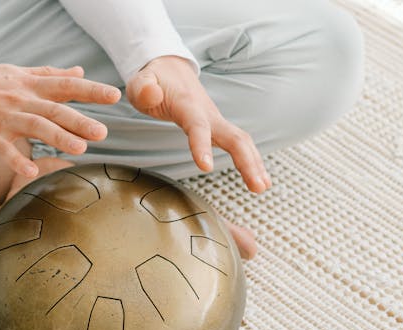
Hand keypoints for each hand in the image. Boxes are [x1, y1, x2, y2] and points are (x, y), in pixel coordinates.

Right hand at [0, 65, 120, 176]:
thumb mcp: (18, 73)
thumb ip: (50, 75)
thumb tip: (79, 71)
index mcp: (30, 85)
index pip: (66, 85)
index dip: (91, 90)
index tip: (114, 96)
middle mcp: (21, 100)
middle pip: (55, 109)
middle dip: (80, 121)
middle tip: (102, 133)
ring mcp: (5, 118)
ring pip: (35, 126)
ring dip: (58, 137)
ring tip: (80, 149)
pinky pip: (5, 150)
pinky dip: (17, 161)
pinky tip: (30, 172)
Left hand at [126, 56, 270, 192]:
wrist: (170, 68)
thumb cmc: (153, 80)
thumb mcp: (140, 82)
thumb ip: (143, 89)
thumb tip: (152, 95)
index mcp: (187, 105)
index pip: (197, 126)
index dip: (202, 145)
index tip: (206, 167)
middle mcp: (208, 113)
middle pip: (234, 137)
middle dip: (247, 161)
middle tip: (257, 187)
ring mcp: (216, 120)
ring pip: (241, 141)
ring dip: (254, 164)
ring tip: (262, 188)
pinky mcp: (218, 127)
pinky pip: (239, 144)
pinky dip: (251, 161)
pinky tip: (259, 179)